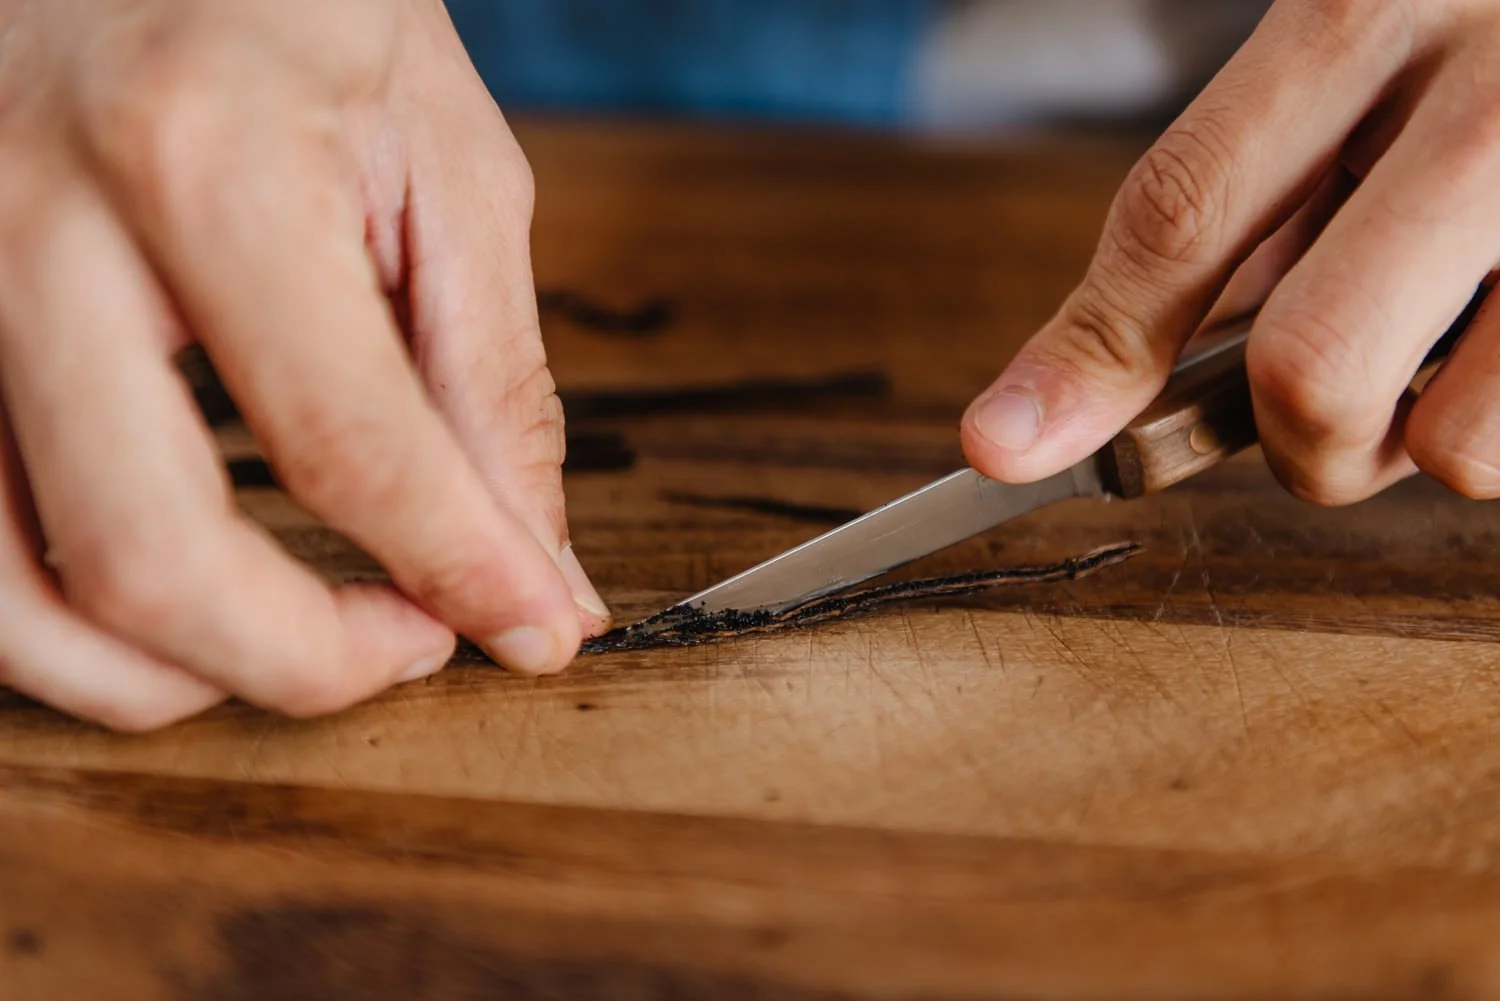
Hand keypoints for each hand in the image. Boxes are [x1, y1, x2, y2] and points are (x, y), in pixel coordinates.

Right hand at [0, 0, 609, 730]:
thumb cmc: (296, 9)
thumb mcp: (440, 158)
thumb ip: (488, 377)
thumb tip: (533, 563)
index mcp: (199, 157)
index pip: (348, 446)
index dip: (463, 573)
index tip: (538, 630)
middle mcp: (29, 229)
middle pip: (150, 560)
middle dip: (309, 662)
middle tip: (411, 644)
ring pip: (12, 600)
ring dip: (174, 676)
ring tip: (293, 638)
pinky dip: (69, 622)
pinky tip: (172, 591)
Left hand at [963, 0, 1499, 506]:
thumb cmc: (1472, 29)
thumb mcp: (1352, 56)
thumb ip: (1249, 205)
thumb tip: (1109, 386)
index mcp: (1369, 4)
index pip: (1183, 209)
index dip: (1088, 353)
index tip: (1005, 445)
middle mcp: (1499, 86)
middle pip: (1313, 366)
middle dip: (1295, 437)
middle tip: (1323, 412)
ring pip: (1462, 446)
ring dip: (1428, 442)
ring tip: (1460, 348)